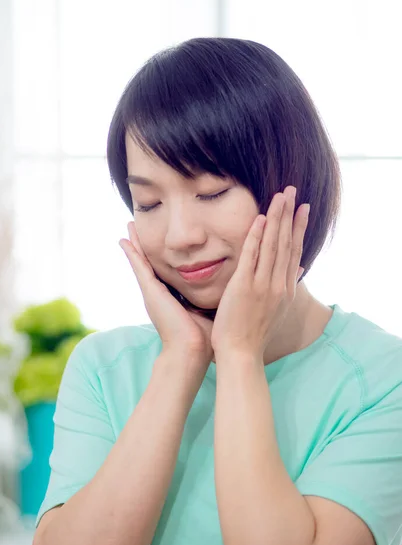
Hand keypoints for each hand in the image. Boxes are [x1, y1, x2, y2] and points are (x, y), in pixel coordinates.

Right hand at [120, 222, 213, 363]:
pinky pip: (138, 266)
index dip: (164, 254)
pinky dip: (131, 253)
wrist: (192, 350)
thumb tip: (229, 290)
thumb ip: (211, 298)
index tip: (161, 240)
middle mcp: (159, 293)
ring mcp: (152, 292)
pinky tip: (123, 240)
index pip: (167, 269)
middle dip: (144, 244)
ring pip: (141, 261)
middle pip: (151, 262)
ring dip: (135, 243)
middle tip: (136, 226)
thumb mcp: (207, 309)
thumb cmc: (203, 336)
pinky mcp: (150, 291)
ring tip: (129, 225)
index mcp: (173, 297)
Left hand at [211, 186, 308, 359]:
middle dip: (290, 215)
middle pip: (286, 243)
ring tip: (281, 196)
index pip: (293, 252)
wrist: (241, 354)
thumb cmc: (254, 334)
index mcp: (285, 289)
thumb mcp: (276, 310)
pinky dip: (256, 237)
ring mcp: (262, 285)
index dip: (298, 228)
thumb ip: (285, 287)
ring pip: (272, 245)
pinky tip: (260, 219)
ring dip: (277, 218)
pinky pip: (252, 256)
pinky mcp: (244, 287)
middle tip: (292, 191)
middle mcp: (278, 284)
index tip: (303, 208)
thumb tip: (297, 268)